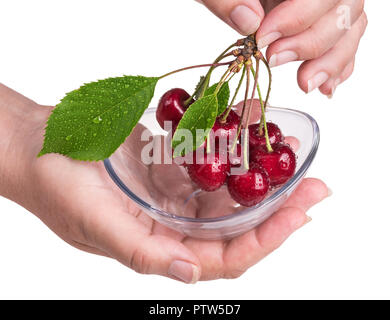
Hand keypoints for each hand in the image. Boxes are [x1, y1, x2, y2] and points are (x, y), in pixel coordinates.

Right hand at [1, 86, 329, 282]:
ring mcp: (173, 194)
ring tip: (287, 149)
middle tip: (315, 185)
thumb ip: (141, 253)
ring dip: (259, 173)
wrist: (38, 144)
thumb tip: (190, 274)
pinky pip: (208, 158)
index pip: (224, 257)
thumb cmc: (57, 186)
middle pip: (237, 223)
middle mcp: (173, 224)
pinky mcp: (168, 166)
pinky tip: (247, 123)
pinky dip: (228, 144)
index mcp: (159, 247)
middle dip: (279, 207)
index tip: (299, 216)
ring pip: (228, 190)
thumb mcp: (95, 223)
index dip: (264, 240)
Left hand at [197, 0, 366, 96]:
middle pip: (346, 8)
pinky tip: (323, 86)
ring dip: (331, 61)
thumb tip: (248, 19)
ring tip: (304, 84)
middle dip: (313, 41)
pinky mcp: (322, 23)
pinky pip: (345, 42)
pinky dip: (337, 66)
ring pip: (351, 27)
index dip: (300, 16)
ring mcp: (324, 4)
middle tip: (275, 59)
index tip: (265, 38)